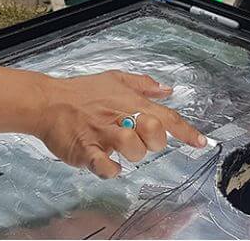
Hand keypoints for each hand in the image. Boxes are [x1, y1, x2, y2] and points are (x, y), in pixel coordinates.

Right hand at [33, 70, 206, 178]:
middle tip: (141, 138)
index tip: (200, 142)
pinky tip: (107, 163)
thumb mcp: (116, 78)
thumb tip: (167, 89)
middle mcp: (121, 118)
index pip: (167, 117)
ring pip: (134, 149)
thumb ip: (144, 85)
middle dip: (154, 141)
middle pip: (155, 135)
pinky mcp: (86, 150)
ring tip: (120, 147)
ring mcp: (104, 134)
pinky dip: (111, 169)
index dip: (186, 131)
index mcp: (131, 102)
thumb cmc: (82, 92)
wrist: (48, 102)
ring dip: (132, 154)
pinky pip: (105, 166)